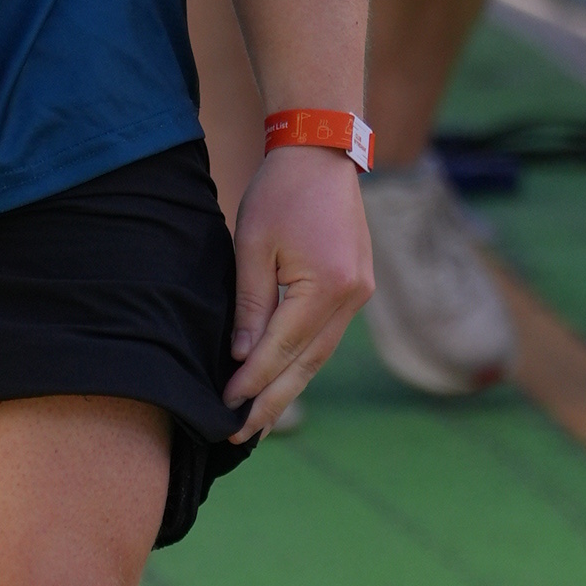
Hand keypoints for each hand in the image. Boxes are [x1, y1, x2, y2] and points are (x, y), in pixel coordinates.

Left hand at [224, 144, 372, 437]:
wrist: (321, 153)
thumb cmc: (280, 193)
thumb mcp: (252, 245)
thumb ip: (251, 304)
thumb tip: (243, 357)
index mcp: (325, 287)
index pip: (281, 349)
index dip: (252, 382)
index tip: (225, 407)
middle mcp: (351, 297)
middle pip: (307, 364)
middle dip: (272, 401)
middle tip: (240, 432)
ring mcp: (360, 294)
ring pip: (320, 355)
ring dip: (289, 387)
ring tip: (259, 419)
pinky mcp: (358, 287)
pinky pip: (327, 336)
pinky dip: (303, 361)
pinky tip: (284, 379)